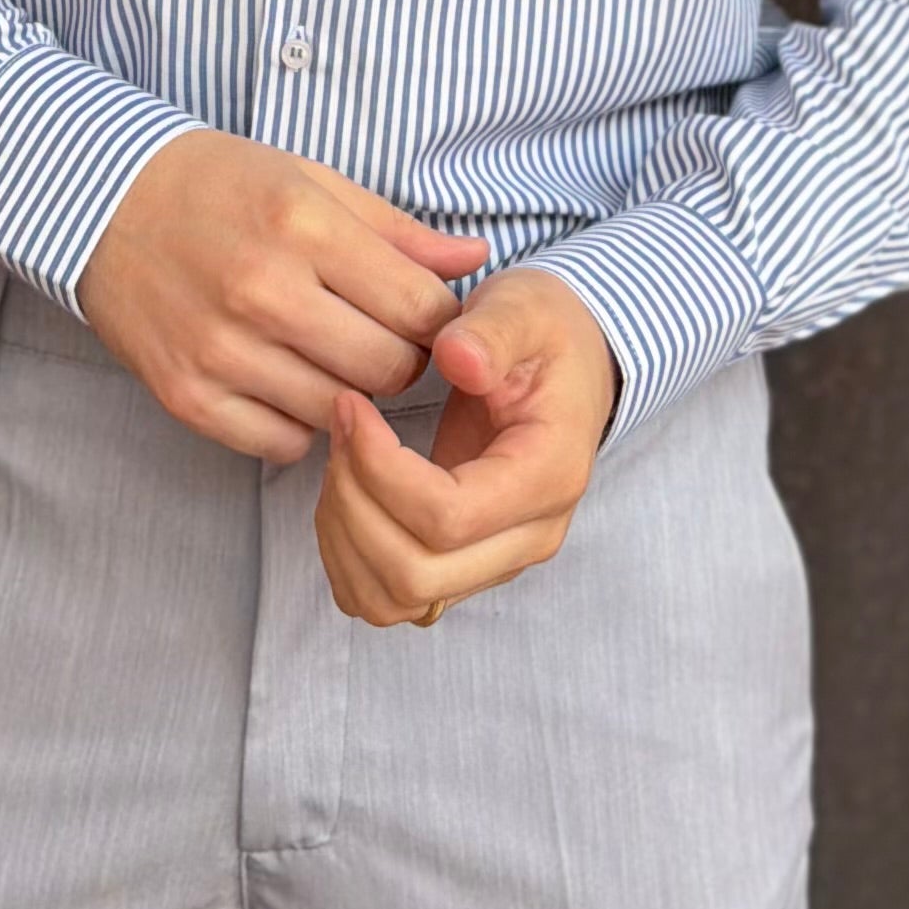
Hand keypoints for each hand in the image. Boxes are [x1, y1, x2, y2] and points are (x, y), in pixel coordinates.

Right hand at [79, 129, 490, 460]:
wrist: (103, 202)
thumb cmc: (219, 185)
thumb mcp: (311, 181)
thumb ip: (396, 230)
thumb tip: (474, 260)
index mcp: (302, 226)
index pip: (419, 308)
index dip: (438, 320)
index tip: (424, 316)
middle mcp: (262, 291)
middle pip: (386, 369)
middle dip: (401, 361)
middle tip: (382, 339)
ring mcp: (220, 350)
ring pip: (338, 412)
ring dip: (349, 394)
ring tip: (330, 356)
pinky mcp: (186, 396)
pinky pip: (279, 445)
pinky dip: (296, 424)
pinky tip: (285, 382)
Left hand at [314, 269, 620, 628]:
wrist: (569, 365)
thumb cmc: (543, 334)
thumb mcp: (524, 310)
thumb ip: (492, 332)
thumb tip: (457, 359)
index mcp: (548, 477)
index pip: (448, 517)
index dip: (380, 470)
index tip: (351, 405)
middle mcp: (529, 538)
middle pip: (416, 574)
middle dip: (352, 505)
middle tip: (340, 431)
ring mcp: (497, 562)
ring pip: (397, 599)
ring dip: (345, 538)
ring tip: (339, 460)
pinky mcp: (465, 568)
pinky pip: (391, 598)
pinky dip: (348, 559)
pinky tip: (345, 493)